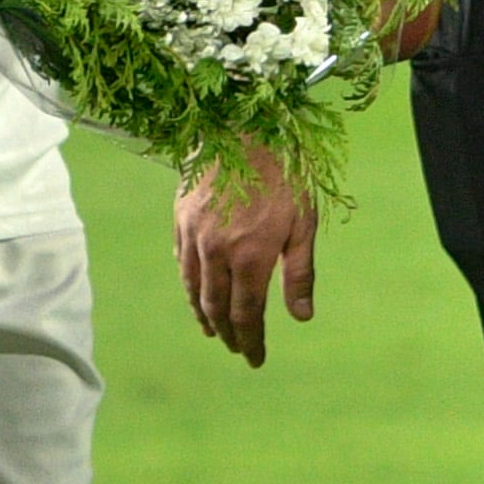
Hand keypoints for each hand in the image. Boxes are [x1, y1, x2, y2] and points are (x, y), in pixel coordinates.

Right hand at [178, 148, 320, 366]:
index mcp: (250, 257)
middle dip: (228, 334)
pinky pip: (182, 262)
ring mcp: (193, 236)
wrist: (239, 124)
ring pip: (194, 289)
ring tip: (213, 331)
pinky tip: (196, 291)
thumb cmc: (282, 170)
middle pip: (217, 307)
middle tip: (237, 349)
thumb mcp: (303, 221)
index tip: (255, 359)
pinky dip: (190, 284)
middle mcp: (216, 252)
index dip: (250, 341)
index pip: (246, 314)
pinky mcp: (181, 218)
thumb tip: (301, 317)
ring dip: (204, 315)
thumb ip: (299, 272)